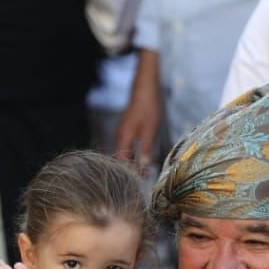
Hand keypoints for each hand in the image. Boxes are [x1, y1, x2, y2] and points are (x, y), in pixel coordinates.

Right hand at [114, 50, 162, 172]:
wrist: (145, 89)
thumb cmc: (148, 108)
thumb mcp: (150, 131)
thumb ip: (145, 150)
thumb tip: (143, 167)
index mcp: (123, 137)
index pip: (122, 162)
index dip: (130, 172)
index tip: (142, 179)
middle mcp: (119, 136)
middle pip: (121, 159)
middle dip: (132, 169)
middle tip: (146, 177)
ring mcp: (121, 133)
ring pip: (125, 153)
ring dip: (134, 162)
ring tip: (146, 171)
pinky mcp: (126, 130)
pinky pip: (128, 146)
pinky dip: (134, 154)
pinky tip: (144, 158)